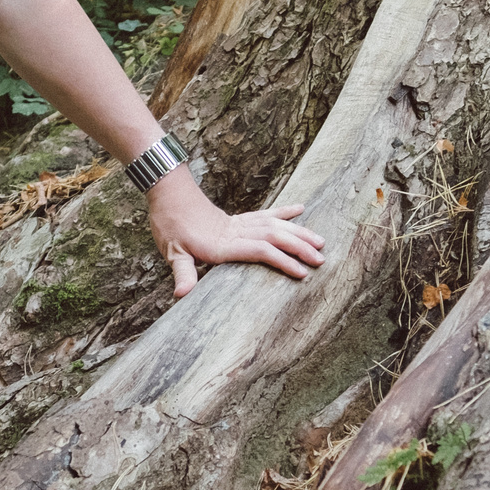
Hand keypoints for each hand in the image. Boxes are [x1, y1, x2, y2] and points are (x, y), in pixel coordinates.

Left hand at [148, 170, 326, 297]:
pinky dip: (285, 212)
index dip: (283, 261)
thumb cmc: (169, 224)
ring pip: (275, 224)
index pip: (260, 251)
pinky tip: (301, 209)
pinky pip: (266, 214)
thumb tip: (182, 295)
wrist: (168, 194)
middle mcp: (236, 231)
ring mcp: (239, 222)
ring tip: (320, 241)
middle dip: (300, 248)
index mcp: (224, 243)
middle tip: (321, 260)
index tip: (302, 272)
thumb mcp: (171, 252)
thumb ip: (182, 273)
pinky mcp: (238, 218)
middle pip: (275, 236)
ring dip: (299, 232)